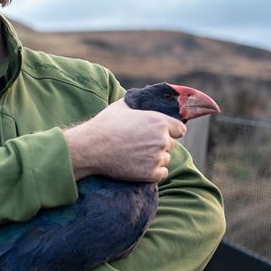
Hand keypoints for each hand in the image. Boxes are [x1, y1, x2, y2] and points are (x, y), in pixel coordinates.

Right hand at [65, 99, 184, 182]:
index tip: (162, 135)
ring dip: (156, 159)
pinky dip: (153, 172)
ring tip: (137, 156)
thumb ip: (136, 102)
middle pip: (171, 145)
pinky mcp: (150, 173)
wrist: (91, 148)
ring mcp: (157, 157)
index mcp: (159, 121)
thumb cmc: (104, 125)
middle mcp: (162, 139)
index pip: (180, 130)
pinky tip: (140, 167)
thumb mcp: (121, 106)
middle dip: (159, 146)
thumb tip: (138, 96)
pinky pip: (162, 174)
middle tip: (141, 146)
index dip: (171, 132)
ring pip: (166, 160)